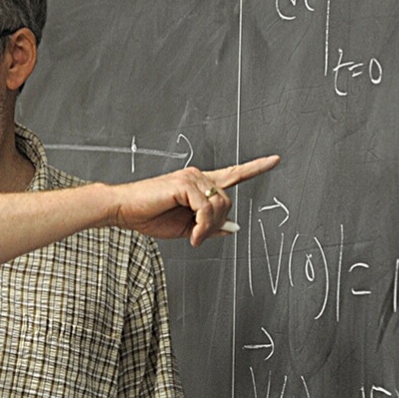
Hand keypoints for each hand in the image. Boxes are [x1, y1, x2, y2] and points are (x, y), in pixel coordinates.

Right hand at [108, 155, 279, 246]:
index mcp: (199, 183)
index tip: (275, 160)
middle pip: (227, 201)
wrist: (123, 210)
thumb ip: (209, 225)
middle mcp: (198, 175)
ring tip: (193, 236)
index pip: (233, 173)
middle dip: (217, 224)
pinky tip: (191, 234)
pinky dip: (202, 226)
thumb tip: (233, 227)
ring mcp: (191, 177)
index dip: (255, 168)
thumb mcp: (186, 227)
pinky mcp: (184, 183)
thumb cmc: (149, 216)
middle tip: (198, 237)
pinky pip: (206, 208)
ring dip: (208, 227)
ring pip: (219, 205)